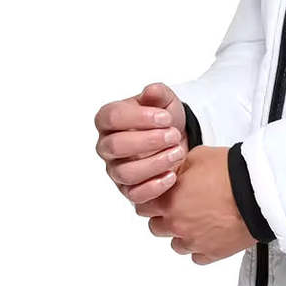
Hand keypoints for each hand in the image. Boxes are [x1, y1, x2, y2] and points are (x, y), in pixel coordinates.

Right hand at [94, 82, 187, 203]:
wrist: (178, 141)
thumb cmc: (164, 120)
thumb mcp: (164, 101)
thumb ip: (158, 94)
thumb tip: (152, 90)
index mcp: (108, 120)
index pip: (111, 117)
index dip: (139, 117)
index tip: (165, 117)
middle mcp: (107, 146)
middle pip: (115, 147)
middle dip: (148, 141)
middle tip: (174, 135)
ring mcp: (115, 170)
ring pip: (125, 173)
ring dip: (155, 163)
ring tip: (178, 153)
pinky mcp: (129, 190)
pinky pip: (134, 195)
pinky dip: (154, 187)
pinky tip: (173, 175)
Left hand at [136, 146, 255, 264]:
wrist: (259, 192)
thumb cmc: (232, 173)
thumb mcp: (198, 156)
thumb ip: (180, 168)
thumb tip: (175, 171)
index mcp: (169, 201)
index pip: (143, 206)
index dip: (152, 200)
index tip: (161, 197)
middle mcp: (177, 224)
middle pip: (156, 227)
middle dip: (165, 217)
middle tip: (181, 207)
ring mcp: (194, 241)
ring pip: (176, 245)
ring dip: (183, 234)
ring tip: (199, 221)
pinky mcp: (213, 252)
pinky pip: (198, 257)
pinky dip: (202, 247)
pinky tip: (210, 234)